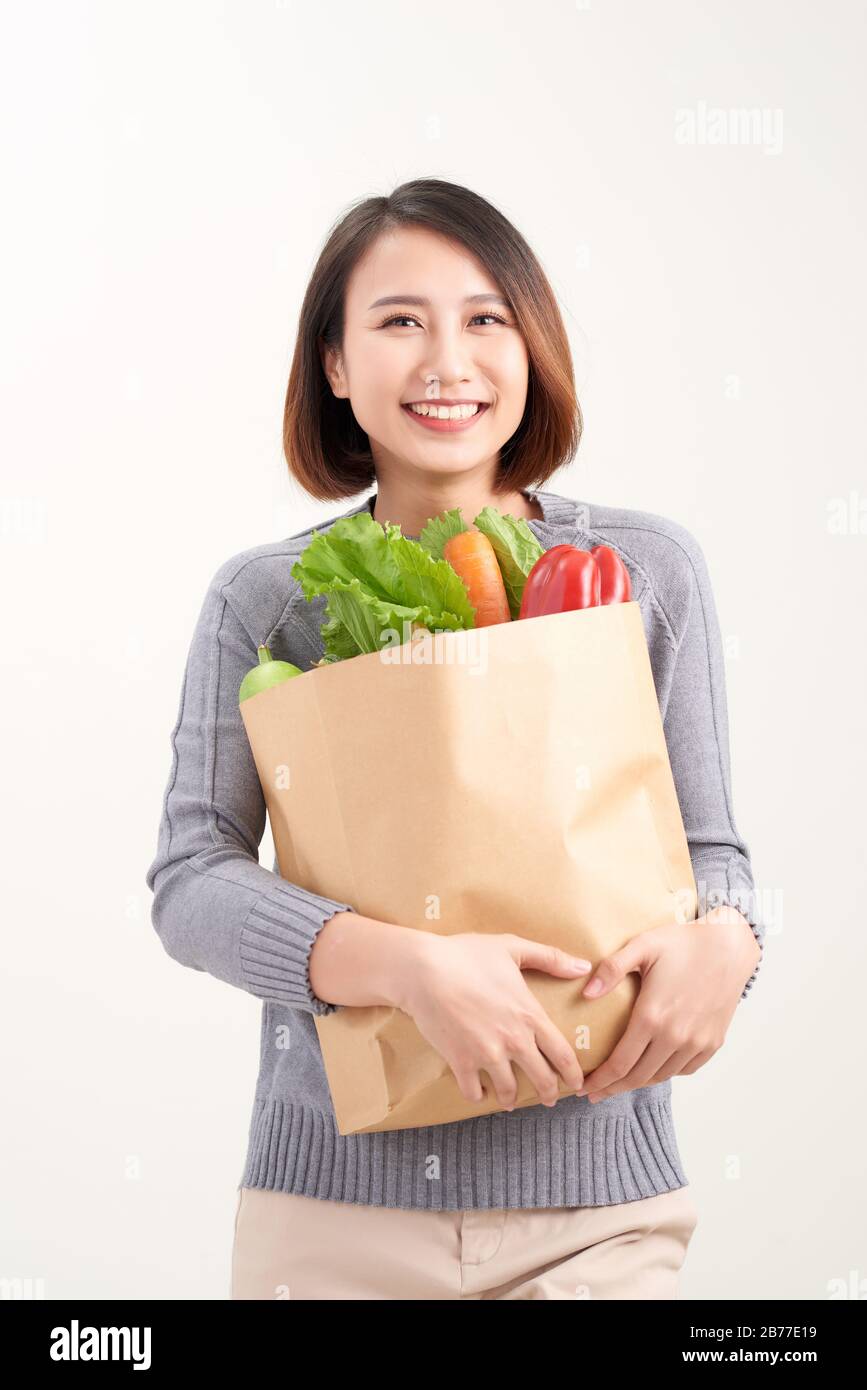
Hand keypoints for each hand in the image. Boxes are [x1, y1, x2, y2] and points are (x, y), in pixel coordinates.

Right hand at [398, 932, 590, 1109]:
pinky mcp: (460, 1062)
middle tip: (549, 1099)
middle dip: (548, 1094)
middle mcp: (514, 1040)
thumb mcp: (512, 947)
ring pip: (508, 1091)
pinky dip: (478, 1096)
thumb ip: (550, 958)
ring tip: (509, 1100)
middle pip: (541, 1079)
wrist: (424, 970)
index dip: (573, 1074)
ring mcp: (487, 1054)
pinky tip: (479, 1092)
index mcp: (530, 1015)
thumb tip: (584, 967)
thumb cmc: (466, 954)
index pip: (562, 1054)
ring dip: (511, 1099)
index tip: (576, 1084)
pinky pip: (473, 1091)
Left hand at [575, 906, 761, 1101]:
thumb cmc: (683, 943)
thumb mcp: (642, 946)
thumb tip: (586, 994)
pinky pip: (684, 1069)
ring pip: (661, 1076)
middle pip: (638, 1077)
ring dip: (638, 1083)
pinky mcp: (712, 1043)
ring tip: (619, 1082)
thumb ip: (611, 969)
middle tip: (593, 1094)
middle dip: (612, 1088)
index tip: (583, 1089)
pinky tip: (652, 1067)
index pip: (619, 1063)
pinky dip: (665, 1073)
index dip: (600, 1081)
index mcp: (652, 1016)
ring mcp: (697, 1042)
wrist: (728, 946)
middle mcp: (675, 1036)